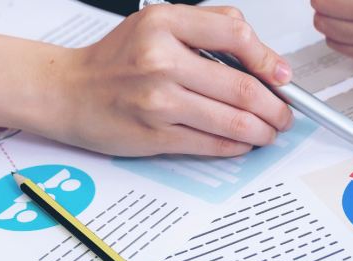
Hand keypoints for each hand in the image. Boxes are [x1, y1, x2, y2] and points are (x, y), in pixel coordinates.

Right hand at [43, 5, 294, 155]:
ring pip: (233, 121)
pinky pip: (211, 143)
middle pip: (243, 87)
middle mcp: (161, 59)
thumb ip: (208, 26)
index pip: (236, 35)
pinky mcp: (155, 134)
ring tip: (269, 131)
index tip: (281, 75)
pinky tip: (242, 142)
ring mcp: (158, 100)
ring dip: (262, 130)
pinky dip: (236, 145)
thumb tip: (261, 56)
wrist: (67, 91)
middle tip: (284, 113)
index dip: (269, 59)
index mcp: (165, 23)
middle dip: (276, 107)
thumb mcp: (157, 23)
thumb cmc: (115, 60)